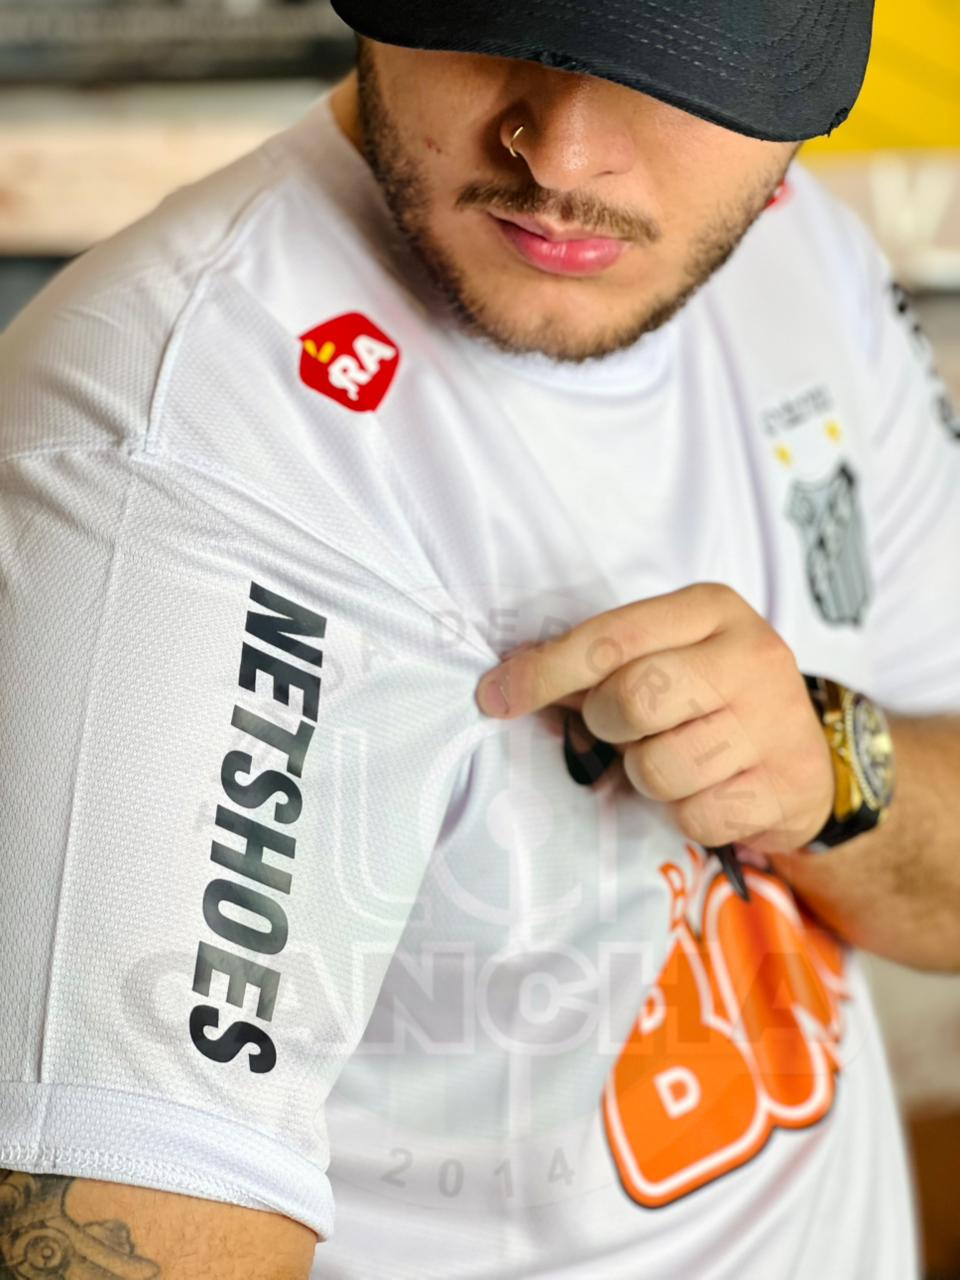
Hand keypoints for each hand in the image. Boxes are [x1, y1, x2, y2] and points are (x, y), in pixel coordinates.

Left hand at [474, 582, 834, 855]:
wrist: (808, 758)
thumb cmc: (711, 699)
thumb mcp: (665, 658)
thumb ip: (594, 665)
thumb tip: (504, 684)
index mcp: (711, 609)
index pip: (610, 638)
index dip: (543, 672)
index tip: (494, 696)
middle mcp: (752, 656)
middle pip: (635, 698)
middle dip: (609, 725)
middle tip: (625, 730)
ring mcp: (776, 723)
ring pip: (659, 767)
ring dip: (647, 775)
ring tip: (676, 758)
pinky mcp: (788, 787)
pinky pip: (695, 815)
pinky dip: (685, 813)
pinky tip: (710, 789)